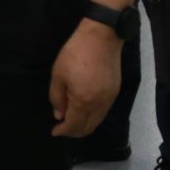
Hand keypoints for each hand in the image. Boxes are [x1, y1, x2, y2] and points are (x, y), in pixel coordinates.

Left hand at [49, 22, 122, 138]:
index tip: (54, 132)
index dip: (63, 131)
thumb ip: (57, 98)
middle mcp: (100, 104)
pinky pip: (103, 112)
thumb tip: (59, 115)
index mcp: (84, 100)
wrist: (101, 37)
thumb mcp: (58, 74)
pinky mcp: (114, 92)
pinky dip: (93, 117)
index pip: (74, 125)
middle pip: (88, 127)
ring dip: (84, 125)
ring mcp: (109, 99)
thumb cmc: (75, 53)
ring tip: (72, 121)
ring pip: (97, 121)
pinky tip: (84, 111)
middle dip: (74, 132)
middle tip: (62, 129)